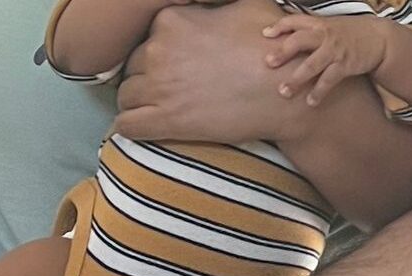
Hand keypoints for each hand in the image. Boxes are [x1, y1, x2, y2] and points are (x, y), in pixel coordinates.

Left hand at [116, 0, 311, 147]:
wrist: (285, 93)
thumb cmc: (272, 49)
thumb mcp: (248, 4)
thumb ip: (218, 0)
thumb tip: (212, 2)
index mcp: (171, 20)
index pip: (146, 39)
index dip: (159, 55)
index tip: (177, 67)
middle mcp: (158, 49)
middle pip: (134, 66)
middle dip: (148, 78)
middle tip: (173, 90)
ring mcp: (159, 86)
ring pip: (126, 94)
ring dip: (139, 102)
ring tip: (159, 109)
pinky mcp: (166, 119)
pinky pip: (127, 124)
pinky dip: (133, 126)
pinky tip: (147, 126)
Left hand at [263, 14, 388, 106]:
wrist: (378, 38)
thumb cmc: (350, 33)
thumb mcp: (329, 25)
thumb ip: (309, 30)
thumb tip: (286, 36)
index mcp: (318, 23)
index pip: (294, 21)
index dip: (279, 27)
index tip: (265, 35)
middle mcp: (324, 35)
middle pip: (299, 41)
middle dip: (283, 52)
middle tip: (268, 63)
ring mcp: (335, 50)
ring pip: (312, 64)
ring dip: (297, 79)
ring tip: (284, 92)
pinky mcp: (345, 65)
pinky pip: (329, 80)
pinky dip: (319, 92)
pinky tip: (310, 102)